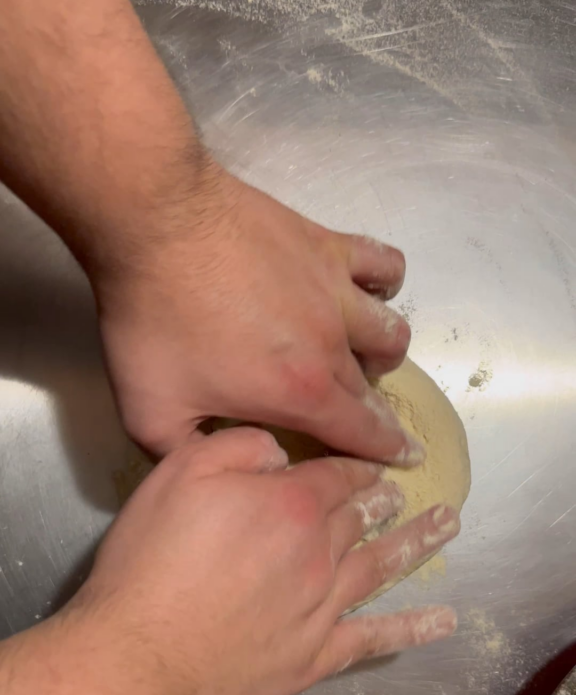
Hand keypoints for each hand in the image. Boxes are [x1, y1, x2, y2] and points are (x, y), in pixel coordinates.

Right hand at [75, 427, 458, 694]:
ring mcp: (324, 608)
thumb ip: (237, 447)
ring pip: (381, 567)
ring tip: (447, 526)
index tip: (372, 464)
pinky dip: (412, 629)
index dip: (356, 467)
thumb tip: (282, 452)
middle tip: (402, 494)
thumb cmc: (150, 563)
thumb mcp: (179, 475)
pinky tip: (444, 622)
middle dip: (384, 500)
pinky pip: (375, 638)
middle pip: (361, 519)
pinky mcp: (317, 656)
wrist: (142, 658)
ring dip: (416, 544)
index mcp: (290, 504)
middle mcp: (320, 552)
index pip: (336, 475)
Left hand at [96, 162, 419, 463]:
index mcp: (298, 393)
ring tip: (365, 359)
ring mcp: (335, 290)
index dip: (384, 455)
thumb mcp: (148, 411)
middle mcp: (331, 345)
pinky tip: (366, 291)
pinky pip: (384, 264)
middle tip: (371, 426)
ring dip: (384, 357)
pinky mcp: (327, 246)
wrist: (154, 223)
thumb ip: (187, 454)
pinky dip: (385, 283)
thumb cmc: (152, 320)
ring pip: (391, 333)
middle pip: (371, 392)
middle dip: (377, 418)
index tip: (405, 463)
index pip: (360, 435)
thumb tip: (216, 470)